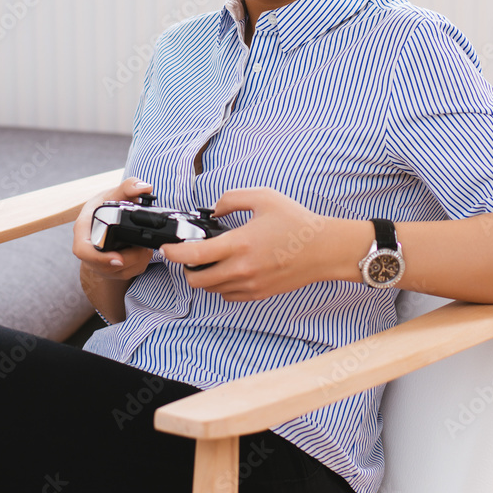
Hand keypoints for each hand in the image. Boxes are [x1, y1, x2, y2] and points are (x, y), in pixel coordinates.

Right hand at [72, 177, 154, 281]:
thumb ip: (128, 187)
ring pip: (119, 272)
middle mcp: (88, 249)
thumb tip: (145, 187)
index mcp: (83, 229)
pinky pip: (126, 274)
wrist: (104, 218)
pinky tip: (144, 252)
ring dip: (136, 262)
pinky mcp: (110, 269)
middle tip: (144, 249)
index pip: (82, 250)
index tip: (118, 258)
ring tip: (145, 247)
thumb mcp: (114, 193)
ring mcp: (98, 262)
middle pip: (105, 265)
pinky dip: (139, 264)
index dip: (98, 258)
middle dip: (128, 259)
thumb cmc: (106, 204)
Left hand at [160, 187, 335, 300]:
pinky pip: (229, 295)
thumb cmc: (296, 221)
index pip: (194, 256)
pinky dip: (222, 285)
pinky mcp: (259, 294)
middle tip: (189, 253)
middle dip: (187, 267)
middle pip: (197, 280)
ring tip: (212, 259)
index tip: (167, 247)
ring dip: (205, 276)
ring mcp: (250, 285)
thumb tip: (213, 209)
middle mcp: (242, 269)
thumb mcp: (263, 197)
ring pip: (212, 289)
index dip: (174, 253)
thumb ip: (231, 199)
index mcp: (239, 244)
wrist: (324, 248)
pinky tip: (230, 269)